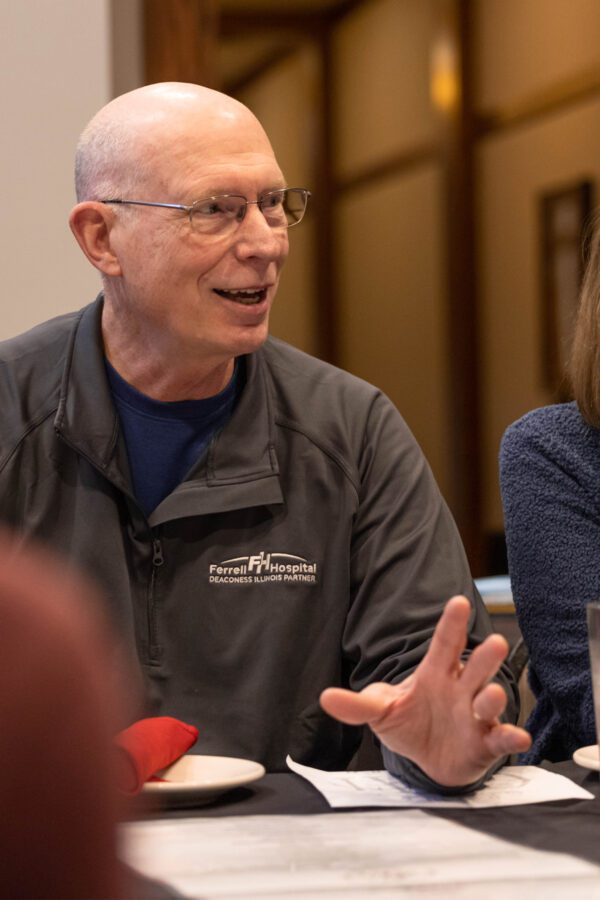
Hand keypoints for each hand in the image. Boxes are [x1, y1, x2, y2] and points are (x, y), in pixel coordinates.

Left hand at [320, 596, 530, 786]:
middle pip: (475, 668)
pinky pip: (501, 739)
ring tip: (493, 694)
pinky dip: (510, 738)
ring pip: (490, 701)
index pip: (444, 644)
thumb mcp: (380, 711)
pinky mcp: (485, 744)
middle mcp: (461, 689)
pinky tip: (517, 738)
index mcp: (436, 673)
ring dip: (494, 698)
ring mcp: (476, 716)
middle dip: (485, 657)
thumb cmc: (410, 723)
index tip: (458, 602)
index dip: (451, 624)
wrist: (428, 759)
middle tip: (494, 643)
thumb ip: (357, 704)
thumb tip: (325, 697)